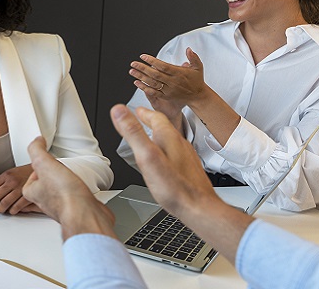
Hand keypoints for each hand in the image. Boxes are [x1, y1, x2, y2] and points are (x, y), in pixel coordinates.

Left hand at [0, 164, 34, 213]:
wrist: (42, 172)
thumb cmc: (26, 174)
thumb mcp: (12, 173)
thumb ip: (1, 181)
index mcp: (6, 175)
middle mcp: (11, 182)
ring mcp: (20, 189)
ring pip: (3, 204)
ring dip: (0, 209)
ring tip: (0, 209)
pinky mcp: (28, 196)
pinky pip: (15, 208)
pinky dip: (12, 211)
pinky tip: (12, 210)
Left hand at [22, 137, 115, 240]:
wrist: (85, 215)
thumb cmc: (64, 195)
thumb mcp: (44, 163)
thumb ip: (37, 150)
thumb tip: (36, 140)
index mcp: (33, 192)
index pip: (30, 178)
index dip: (38, 167)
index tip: (44, 161)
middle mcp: (45, 202)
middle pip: (44, 186)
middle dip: (52, 177)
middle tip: (57, 170)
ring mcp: (60, 207)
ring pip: (59, 194)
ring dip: (65, 186)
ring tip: (70, 179)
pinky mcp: (75, 211)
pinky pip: (74, 200)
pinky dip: (77, 195)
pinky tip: (81, 191)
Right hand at [109, 104, 252, 261]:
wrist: (199, 208)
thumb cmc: (174, 187)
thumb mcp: (146, 157)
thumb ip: (132, 133)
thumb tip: (119, 111)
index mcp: (169, 138)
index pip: (156, 118)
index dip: (144, 113)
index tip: (135, 110)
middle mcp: (180, 145)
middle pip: (164, 127)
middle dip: (151, 122)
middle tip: (142, 119)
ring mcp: (186, 158)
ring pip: (171, 140)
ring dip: (159, 135)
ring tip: (150, 137)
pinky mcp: (189, 170)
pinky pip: (176, 153)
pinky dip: (166, 150)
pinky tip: (163, 161)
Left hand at [129, 48, 205, 128]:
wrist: (198, 96)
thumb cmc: (197, 80)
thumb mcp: (198, 67)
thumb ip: (193, 57)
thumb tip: (188, 49)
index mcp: (179, 73)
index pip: (163, 66)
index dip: (152, 61)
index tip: (143, 56)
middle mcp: (172, 82)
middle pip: (155, 74)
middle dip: (143, 68)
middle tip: (133, 64)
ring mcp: (168, 90)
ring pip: (152, 83)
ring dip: (141, 77)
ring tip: (132, 71)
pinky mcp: (166, 96)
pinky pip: (154, 92)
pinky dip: (144, 88)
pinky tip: (136, 83)